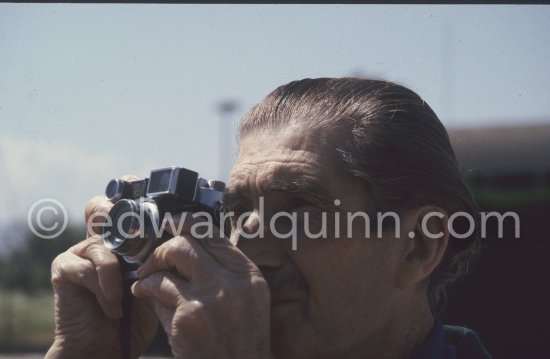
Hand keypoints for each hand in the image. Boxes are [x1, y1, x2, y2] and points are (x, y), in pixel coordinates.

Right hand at [46, 177, 157, 358]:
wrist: (110, 347)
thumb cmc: (138, 313)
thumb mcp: (158, 278)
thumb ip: (162, 252)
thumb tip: (183, 226)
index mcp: (122, 237)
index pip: (127, 202)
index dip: (141, 199)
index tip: (163, 216)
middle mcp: (99, 238)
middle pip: (105, 206)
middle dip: (123, 220)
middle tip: (142, 246)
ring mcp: (80, 250)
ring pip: (105, 241)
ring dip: (121, 272)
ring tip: (126, 296)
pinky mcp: (64, 266)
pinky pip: (92, 265)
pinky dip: (107, 288)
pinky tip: (113, 307)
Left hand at [131, 214, 271, 357]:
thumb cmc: (239, 340)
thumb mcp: (247, 301)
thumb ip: (226, 273)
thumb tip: (190, 245)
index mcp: (249, 275)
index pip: (215, 235)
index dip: (188, 224)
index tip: (172, 222)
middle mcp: (233, 282)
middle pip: (189, 242)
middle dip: (163, 248)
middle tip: (153, 261)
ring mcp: (211, 298)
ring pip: (172, 258)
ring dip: (151, 268)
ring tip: (144, 279)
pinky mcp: (188, 316)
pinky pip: (158, 290)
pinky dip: (145, 290)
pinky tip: (143, 295)